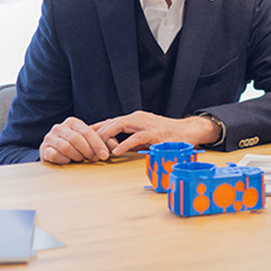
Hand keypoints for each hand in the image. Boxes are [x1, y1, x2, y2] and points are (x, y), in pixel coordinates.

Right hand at [39, 117, 117, 164]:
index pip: (87, 132)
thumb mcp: (89, 142)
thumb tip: (115, 145)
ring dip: (77, 156)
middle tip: (94, 159)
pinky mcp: (43, 149)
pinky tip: (69, 162)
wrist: (55, 152)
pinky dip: (65, 160)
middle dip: (88, 151)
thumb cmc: (77, 147)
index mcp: (72, 122)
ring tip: (82, 160)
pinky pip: (55, 155)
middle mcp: (59, 127)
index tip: (105, 155)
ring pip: (66, 147)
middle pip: (76, 139)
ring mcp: (49, 138)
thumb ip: (103, 142)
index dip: (97, 144)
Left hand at [93, 111, 220, 156]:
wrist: (189, 131)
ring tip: (95, 147)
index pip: (110, 122)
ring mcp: (146, 125)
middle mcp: (138, 118)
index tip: (81, 137)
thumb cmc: (168, 136)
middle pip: (111, 122)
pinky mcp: (155, 133)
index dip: (95, 129)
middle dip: (96, 132)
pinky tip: (116, 152)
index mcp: (135, 119)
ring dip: (106, 136)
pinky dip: (125, 144)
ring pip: (120, 125)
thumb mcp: (146, 138)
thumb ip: (131, 141)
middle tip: (83, 144)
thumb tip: (115, 150)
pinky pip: (136, 137)